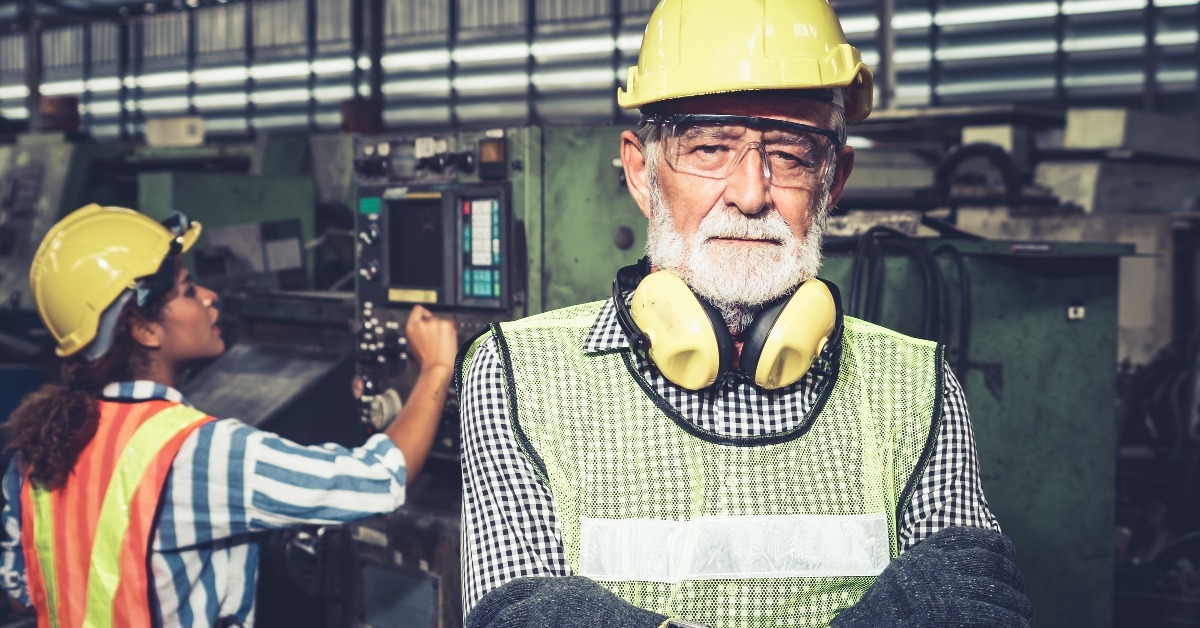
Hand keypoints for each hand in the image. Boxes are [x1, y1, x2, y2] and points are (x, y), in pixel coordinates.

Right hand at [404, 305, 458, 371]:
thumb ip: (418, 331)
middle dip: (435, 325)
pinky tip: (447, 341)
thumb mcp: (414, 343)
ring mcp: (435, 323)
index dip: (424, 313)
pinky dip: (451, 331)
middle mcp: (422, 323)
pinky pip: (451, 324)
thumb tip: (425, 326)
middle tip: (436, 338)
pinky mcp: (446, 324)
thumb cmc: (426, 360)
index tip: (428, 317)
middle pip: (431, 317)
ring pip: (442, 321)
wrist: (436, 367)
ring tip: (441, 342)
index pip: (418, 310)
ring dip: (443, 329)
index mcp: (411, 327)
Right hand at [831, 526, 1033, 627]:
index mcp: (927, 555)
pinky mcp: (957, 614)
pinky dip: (1012, 620)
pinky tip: (1019, 624)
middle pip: (991, 562)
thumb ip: (927, 567)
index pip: (969, 538)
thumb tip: (959, 565)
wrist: (874, 624)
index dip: (994, 543)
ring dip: (1018, 602)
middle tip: (1019, 588)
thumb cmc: (885, 608)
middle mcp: (941, 567)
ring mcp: (950, 591)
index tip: (1007, 551)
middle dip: (1012, 575)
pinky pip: (997, 615)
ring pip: (999, 590)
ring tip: (1025, 612)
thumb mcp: (902, 575)